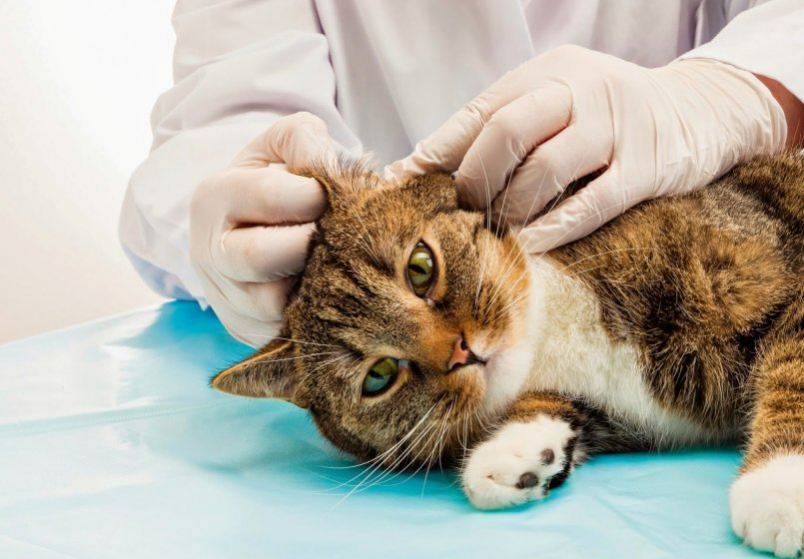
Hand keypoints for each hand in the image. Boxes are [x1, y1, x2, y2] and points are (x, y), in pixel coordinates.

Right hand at [190, 112, 335, 345]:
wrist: (254, 229)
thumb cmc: (277, 181)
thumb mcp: (283, 145)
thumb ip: (303, 138)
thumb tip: (322, 162)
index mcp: (214, 198)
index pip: (268, 195)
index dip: (315, 194)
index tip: (332, 195)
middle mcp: (210, 253)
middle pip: (260, 257)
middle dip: (310, 244)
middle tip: (336, 235)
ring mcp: (226, 299)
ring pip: (274, 305)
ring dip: (314, 285)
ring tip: (334, 263)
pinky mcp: (247, 332)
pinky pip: (285, 332)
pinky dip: (313, 315)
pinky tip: (329, 291)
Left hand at [386, 45, 786, 251]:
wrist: (699, 110)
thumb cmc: (606, 117)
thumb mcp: (557, 102)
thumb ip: (505, 126)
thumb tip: (426, 169)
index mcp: (548, 72)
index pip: (480, 111)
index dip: (438, 152)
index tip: (404, 186)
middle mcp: (581, 90)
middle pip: (506, 132)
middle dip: (474, 181)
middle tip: (464, 213)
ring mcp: (617, 126)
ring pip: (545, 170)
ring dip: (511, 209)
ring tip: (499, 231)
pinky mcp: (647, 167)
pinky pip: (591, 204)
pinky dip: (554, 229)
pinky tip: (531, 246)